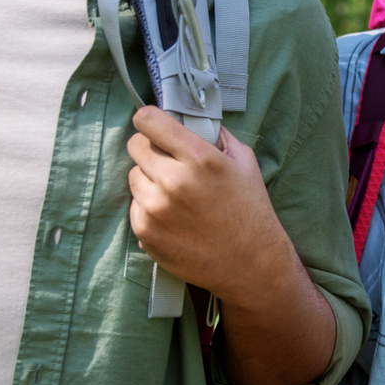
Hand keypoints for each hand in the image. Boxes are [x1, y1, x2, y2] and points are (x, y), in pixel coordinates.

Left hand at [126, 107, 290, 299]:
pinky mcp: (145, 232)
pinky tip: (172, 216)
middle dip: (150, 148)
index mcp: (200, 158)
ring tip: (174, 194)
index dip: (149, 119)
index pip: (149, 120)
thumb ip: (216, 136)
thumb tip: (191, 120)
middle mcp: (173, 181)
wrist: (251, 265)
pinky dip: (148, 206)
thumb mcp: (244, 163)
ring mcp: (156, 209)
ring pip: (133, 176)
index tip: (154, 125)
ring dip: (149, 179)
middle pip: (136, 146)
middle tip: (168, 161)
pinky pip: (135, 205)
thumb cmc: (251, 211)